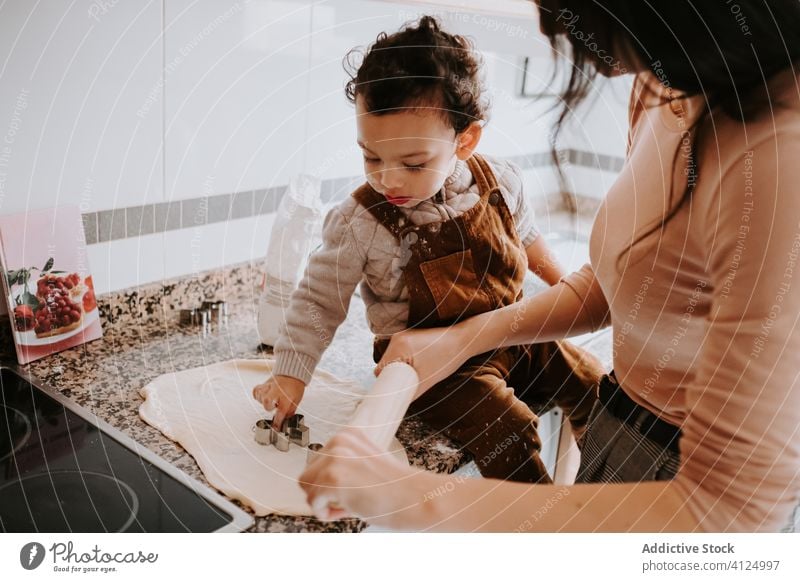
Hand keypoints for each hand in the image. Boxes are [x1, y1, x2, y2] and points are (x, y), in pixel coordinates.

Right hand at [252, 375, 305, 427]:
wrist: (292, 374)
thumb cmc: (295, 387)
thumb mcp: (296, 401)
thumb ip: (290, 411)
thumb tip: (285, 420)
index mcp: (286, 397)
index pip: (280, 412)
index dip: (277, 422)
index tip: (275, 427)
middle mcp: (277, 391)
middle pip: (266, 401)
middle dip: (268, 408)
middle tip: (273, 407)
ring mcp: (270, 387)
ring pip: (260, 395)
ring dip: (263, 401)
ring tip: (269, 400)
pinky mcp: (265, 384)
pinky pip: (256, 390)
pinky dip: (258, 395)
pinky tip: (263, 396)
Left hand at [298, 428, 432, 524]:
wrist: (417, 498)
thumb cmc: (395, 488)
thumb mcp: (365, 463)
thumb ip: (343, 464)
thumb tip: (313, 482)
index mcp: (347, 435)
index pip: (317, 463)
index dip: (330, 484)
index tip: (351, 489)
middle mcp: (339, 441)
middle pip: (306, 475)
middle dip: (322, 494)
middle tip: (349, 500)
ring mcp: (336, 459)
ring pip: (306, 489)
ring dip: (324, 503)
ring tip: (349, 505)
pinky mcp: (334, 478)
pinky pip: (313, 503)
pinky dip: (326, 514)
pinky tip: (348, 510)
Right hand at [375, 326, 471, 392]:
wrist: (464, 340)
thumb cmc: (447, 359)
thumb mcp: (426, 380)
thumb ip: (409, 393)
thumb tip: (398, 403)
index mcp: (398, 346)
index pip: (380, 369)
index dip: (385, 383)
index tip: (392, 392)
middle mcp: (397, 338)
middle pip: (386, 364)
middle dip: (394, 376)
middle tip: (406, 385)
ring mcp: (404, 335)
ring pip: (394, 358)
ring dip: (401, 368)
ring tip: (416, 374)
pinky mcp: (411, 336)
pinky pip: (401, 352)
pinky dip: (406, 361)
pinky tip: (420, 365)